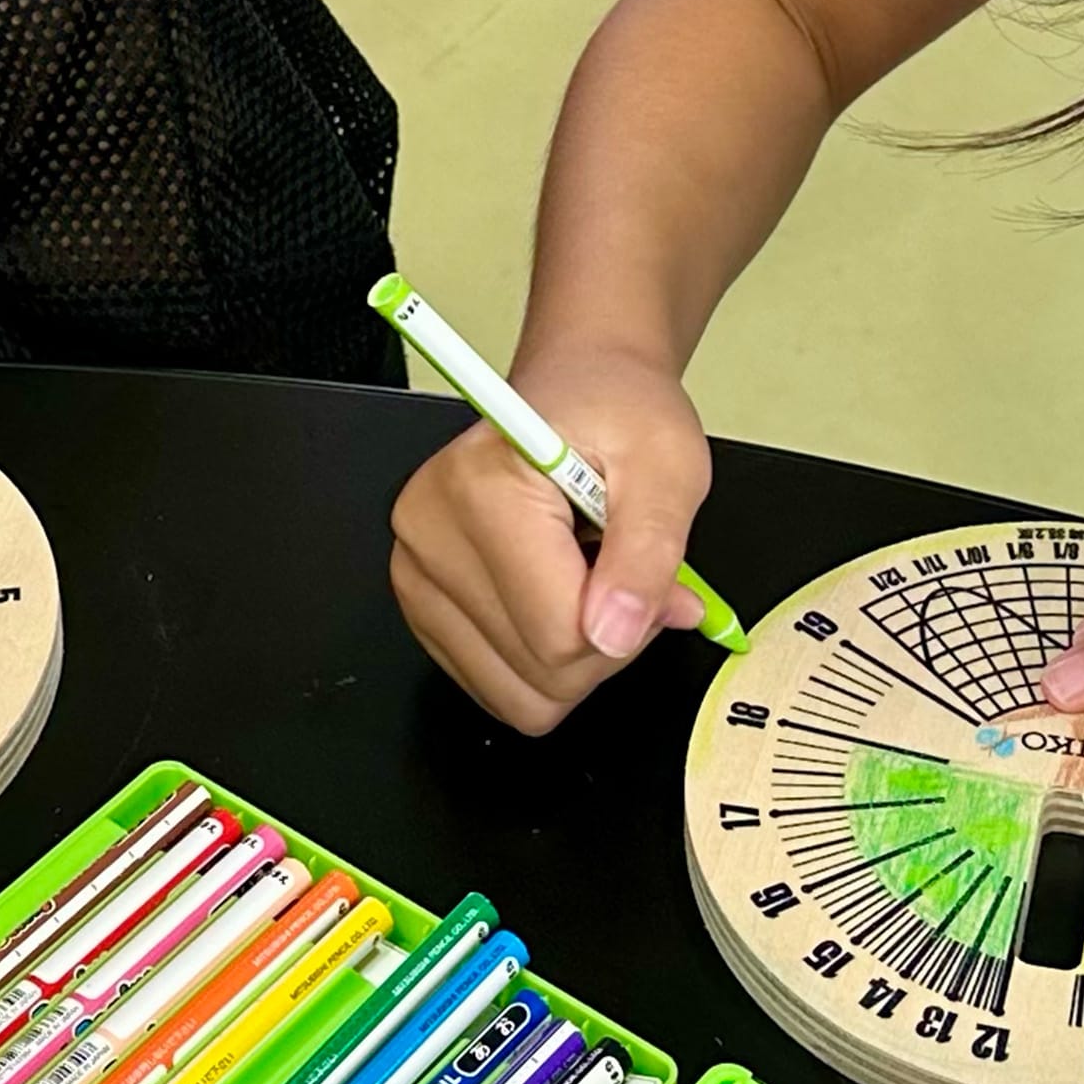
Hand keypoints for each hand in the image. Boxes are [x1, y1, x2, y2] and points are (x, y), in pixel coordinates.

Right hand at [389, 343, 709, 732]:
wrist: (579, 389)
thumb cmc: (618, 415)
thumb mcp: (668, 468)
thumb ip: (649, 555)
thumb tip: (616, 635)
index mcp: (481, 490)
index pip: (561, 635)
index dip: (631, 623)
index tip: (653, 575)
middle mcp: (428, 533)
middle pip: (539, 674)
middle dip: (605, 641)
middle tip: (623, 571)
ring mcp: (414, 573)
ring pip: (516, 694)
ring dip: (574, 655)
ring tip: (586, 576)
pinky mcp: (419, 604)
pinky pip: (496, 685)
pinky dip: (540, 657)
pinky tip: (554, 592)